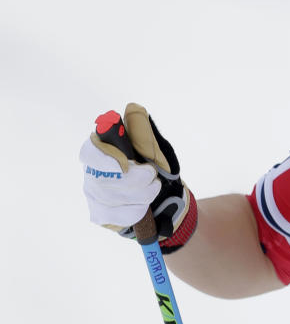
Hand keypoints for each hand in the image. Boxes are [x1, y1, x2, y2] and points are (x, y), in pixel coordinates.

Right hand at [81, 103, 196, 252]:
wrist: (165, 197)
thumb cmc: (154, 166)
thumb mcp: (153, 147)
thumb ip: (143, 131)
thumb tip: (134, 109)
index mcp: (100, 151)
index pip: (90, 152)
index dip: (107, 158)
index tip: (128, 162)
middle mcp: (90, 172)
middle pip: (106, 179)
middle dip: (137, 179)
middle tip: (152, 175)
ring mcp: (93, 196)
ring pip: (115, 198)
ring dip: (143, 193)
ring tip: (153, 188)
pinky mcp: (100, 215)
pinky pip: (120, 215)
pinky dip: (139, 209)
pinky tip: (144, 204)